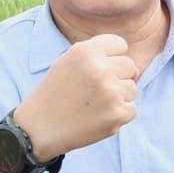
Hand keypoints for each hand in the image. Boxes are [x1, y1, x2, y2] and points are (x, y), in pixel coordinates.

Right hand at [16, 34, 139, 156]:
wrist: (40, 127)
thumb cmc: (56, 92)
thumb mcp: (68, 61)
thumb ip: (97, 54)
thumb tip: (133, 66)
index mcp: (86, 51)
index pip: (121, 45)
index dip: (112, 58)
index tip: (98, 72)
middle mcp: (100, 68)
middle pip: (130, 67)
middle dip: (118, 78)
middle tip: (95, 92)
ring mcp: (110, 92)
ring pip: (132, 89)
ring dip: (118, 97)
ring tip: (93, 105)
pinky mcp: (117, 114)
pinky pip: (131, 109)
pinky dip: (118, 115)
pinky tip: (97, 118)